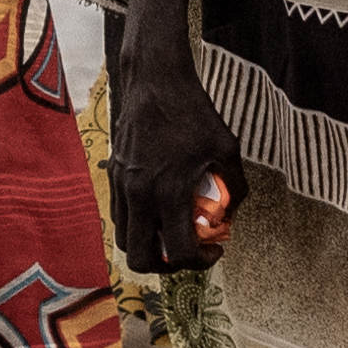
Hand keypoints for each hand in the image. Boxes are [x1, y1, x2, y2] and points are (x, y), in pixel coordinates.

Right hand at [103, 47, 234, 283]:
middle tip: (185, 252)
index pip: (177, 253)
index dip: (200, 262)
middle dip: (165, 266)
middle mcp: (139, 195)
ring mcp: (121, 185)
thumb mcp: (227, 149)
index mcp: (169, 192)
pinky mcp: (113, 174)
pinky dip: (138, 224)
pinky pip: (119, 215)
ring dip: (148, 245)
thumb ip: (234, 188)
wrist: (154, 81)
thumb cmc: (194, 113)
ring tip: (170, 232)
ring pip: (124, 239)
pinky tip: (158, 208)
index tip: (214, 248)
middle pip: (140, 259)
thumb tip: (231, 214)